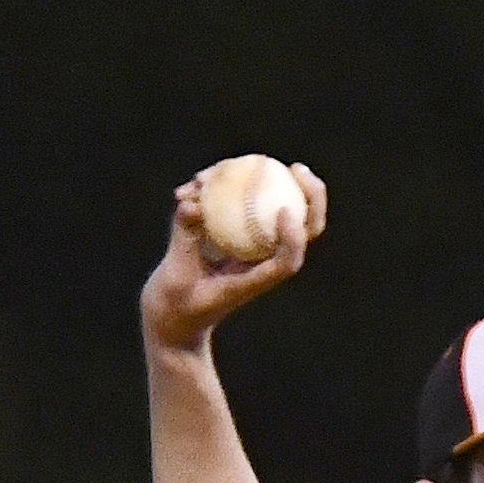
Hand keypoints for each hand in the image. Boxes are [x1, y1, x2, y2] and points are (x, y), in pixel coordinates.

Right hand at [141, 164, 327, 353]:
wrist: (173, 314)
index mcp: (259, 276)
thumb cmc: (181, 305)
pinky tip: (195, 183)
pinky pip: (231, 198)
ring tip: (232, 168)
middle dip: (310, 194)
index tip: (285, 213)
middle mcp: (258, 256)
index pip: (290, 257)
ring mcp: (246, 240)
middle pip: (299, 223)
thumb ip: (186, 241)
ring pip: (265, 202)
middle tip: (296, 168)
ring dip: (254, 179)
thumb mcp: (181, 279)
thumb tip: (193, 205)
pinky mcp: (227, 228)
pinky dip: (215, 185)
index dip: (296, 236)